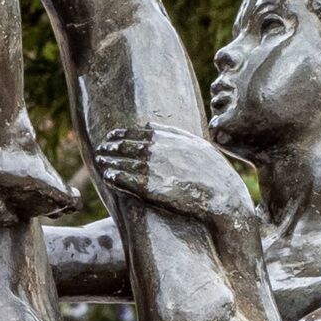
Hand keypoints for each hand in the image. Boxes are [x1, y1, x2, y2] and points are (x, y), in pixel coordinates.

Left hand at [90, 124, 258, 243]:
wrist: (221, 195)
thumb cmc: (212, 170)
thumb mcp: (195, 144)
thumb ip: (171, 132)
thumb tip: (148, 125)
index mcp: (165, 138)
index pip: (134, 133)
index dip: (119, 135)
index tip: (111, 138)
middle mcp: (155, 151)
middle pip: (123, 146)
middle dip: (110, 147)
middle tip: (101, 149)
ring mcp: (150, 169)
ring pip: (120, 162)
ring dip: (107, 161)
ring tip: (100, 162)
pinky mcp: (148, 189)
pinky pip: (123, 180)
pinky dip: (113, 176)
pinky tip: (108, 176)